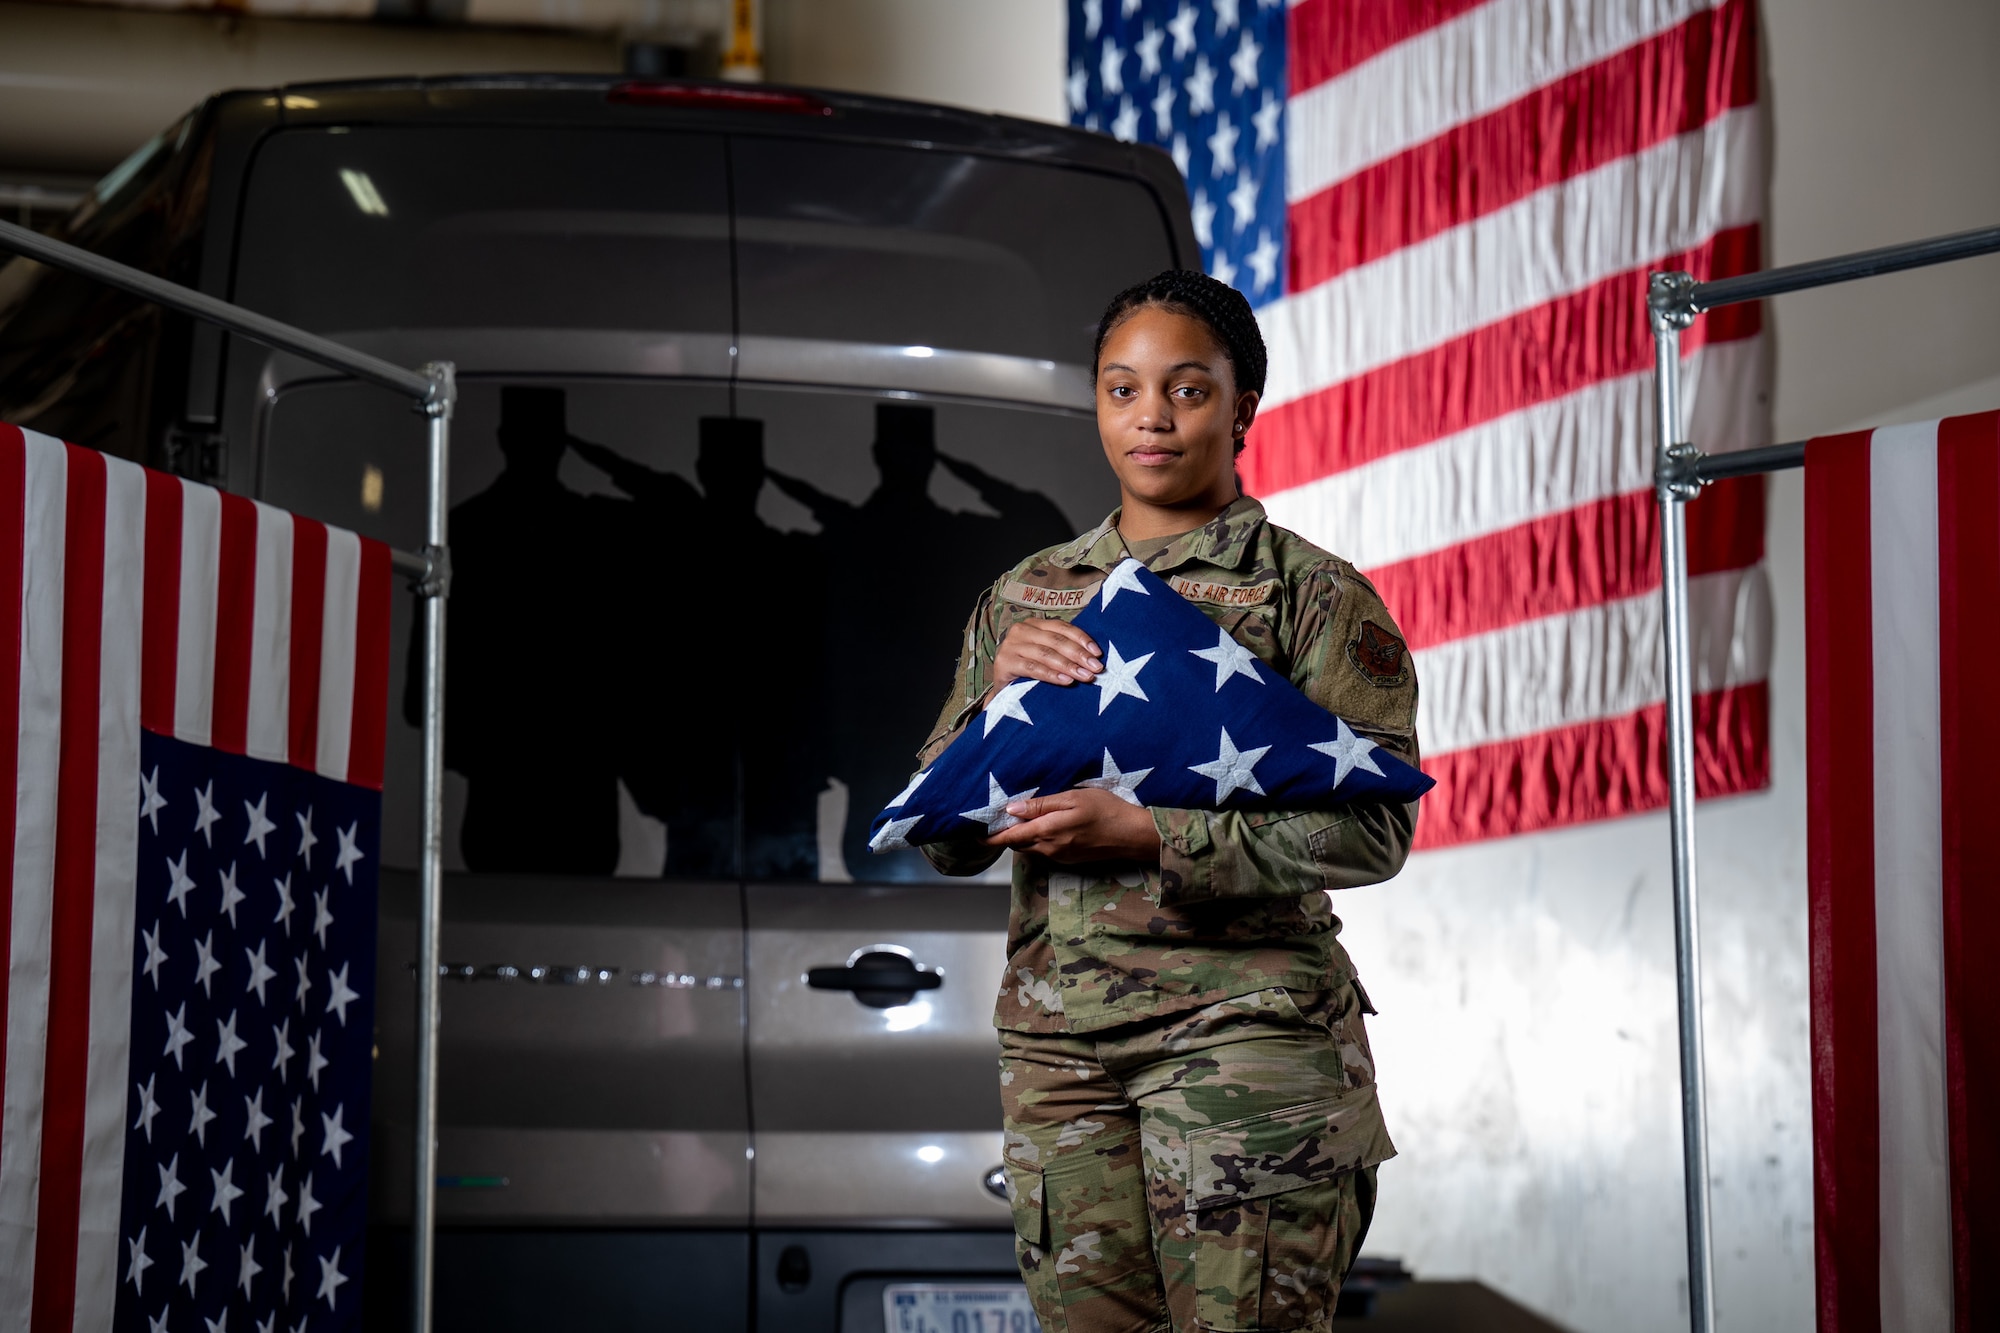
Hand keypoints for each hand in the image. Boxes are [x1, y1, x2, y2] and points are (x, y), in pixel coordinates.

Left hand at [986, 789, 1161, 864]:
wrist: (1133, 835)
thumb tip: (1012, 810)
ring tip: (1018, 820)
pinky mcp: (1070, 859)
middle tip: (996, 819)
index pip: (1010, 838)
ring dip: (1022, 837)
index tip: (974, 834)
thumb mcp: (1073, 799)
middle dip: (1005, 835)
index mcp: (1047, 832)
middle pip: (1018, 844)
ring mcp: (1060, 856)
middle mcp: (1050, 848)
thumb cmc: (1106, 810)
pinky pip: (1045, 850)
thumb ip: (1041, 805)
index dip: (990, 837)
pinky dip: (1037, 840)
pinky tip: (1044, 826)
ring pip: (1031, 848)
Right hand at [994, 618, 1102, 686]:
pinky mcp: (1004, 662)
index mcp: (1034, 624)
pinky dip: (1051, 675)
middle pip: (1056, 640)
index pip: (1062, 627)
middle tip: (1096, 667)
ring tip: (1085, 676)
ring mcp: (1011, 645)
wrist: (1002, 689)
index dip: (1082, 639)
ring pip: (1046, 654)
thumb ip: (1063, 651)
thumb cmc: (1028, 671)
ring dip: (1068, 665)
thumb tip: (1093, 657)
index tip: (1098, 653)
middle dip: (1079, 654)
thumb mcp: (1046, 656)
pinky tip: (1066, 681)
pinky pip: (1033, 668)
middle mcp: (1021, 630)